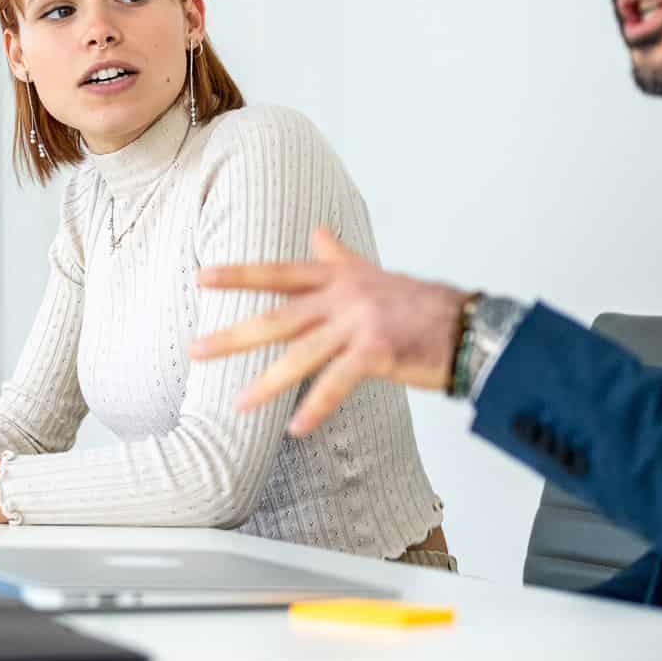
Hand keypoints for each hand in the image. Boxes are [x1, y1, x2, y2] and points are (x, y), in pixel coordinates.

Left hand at [190, 226, 467, 435]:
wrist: (467, 326)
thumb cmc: (419, 304)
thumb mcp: (373, 274)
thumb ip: (339, 257)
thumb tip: (317, 232)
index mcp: (338, 276)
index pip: (278, 273)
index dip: (239, 275)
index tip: (201, 277)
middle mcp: (344, 296)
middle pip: (278, 317)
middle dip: (233, 335)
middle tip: (195, 349)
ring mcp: (360, 323)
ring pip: (301, 355)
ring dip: (266, 383)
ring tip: (237, 404)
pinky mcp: (378, 352)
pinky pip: (337, 384)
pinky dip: (316, 408)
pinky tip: (295, 428)